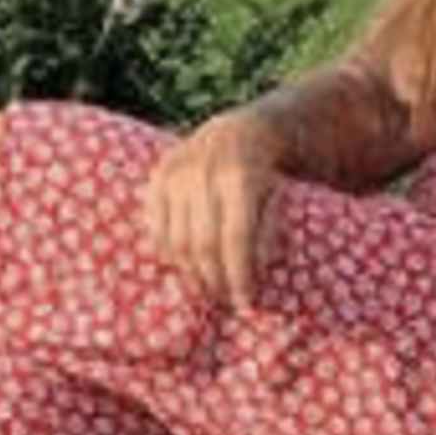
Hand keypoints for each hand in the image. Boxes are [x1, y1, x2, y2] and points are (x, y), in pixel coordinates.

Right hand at [141, 104, 286, 312]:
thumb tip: (255, 271)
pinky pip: (155, 225)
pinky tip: (183, 265)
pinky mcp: (159, 175)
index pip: (236, 237)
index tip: (245, 302)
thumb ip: (270, 232)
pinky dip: (167, 251)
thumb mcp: (279, 198)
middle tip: (223, 299)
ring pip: (177, 239)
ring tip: (205, 289)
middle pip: (203, 242)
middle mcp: (204, 171)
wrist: (241, 132)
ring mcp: (177, 171)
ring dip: (190, 272)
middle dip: (214, 279)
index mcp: (240, 175)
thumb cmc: (265, 174)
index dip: (239, 274)